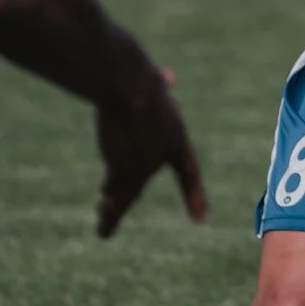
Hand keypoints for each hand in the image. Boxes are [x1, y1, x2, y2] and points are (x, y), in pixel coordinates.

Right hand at [94, 63, 207, 238]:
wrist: (127, 84)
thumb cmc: (137, 76)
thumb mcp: (154, 82)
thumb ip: (161, 86)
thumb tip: (168, 77)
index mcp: (176, 136)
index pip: (188, 170)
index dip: (193, 195)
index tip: (201, 220)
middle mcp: (162, 156)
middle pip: (141, 185)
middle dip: (129, 202)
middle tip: (126, 224)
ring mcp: (145, 164)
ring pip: (125, 195)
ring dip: (112, 211)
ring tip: (103, 228)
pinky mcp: (125, 168)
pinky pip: (113, 190)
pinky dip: (108, 204)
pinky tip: (104, 220)